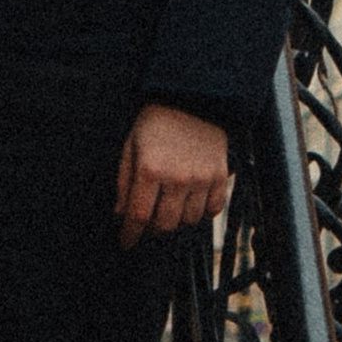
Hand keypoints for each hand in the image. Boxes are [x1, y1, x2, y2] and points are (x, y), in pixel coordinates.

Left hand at [114, 103, 231, 246]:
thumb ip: (124, 183)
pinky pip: (213, 210)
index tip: (126, 243)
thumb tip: (121, 214)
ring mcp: (202, 178)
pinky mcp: (220, 175)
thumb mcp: (130, 147)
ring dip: (176, 221)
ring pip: (189, 221)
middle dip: (152, 230)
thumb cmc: (155, 123)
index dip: (130, 234)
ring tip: (169, 208)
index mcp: (150, 169)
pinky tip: (190, 203)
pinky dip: (201, 213)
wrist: (192, 98)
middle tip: (147, 223)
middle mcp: (177, 177)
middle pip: (165, 225)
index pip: (138, 216)